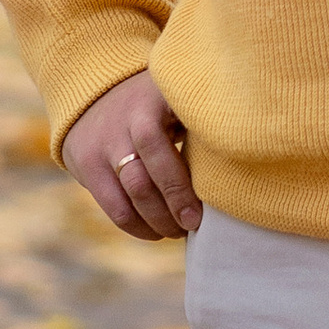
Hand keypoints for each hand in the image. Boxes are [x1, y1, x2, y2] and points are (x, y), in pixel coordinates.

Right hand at [62, 70, 200, 240]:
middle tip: (194, 225)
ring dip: (158, 222)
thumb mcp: (177, 98)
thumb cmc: (158, 104)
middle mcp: (127, 118)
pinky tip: (156, 232)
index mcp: (158, 96)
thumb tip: (242, 161)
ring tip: (178, 231)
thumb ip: (201, 121)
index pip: (165, 145)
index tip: (203, 211)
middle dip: (174, 207)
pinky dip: (138, 227)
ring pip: (132, 194)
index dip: (182, 185)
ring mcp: (103, 142)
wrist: (95, 95)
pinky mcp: (87, 165)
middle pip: (147, 175)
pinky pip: (114, 208)